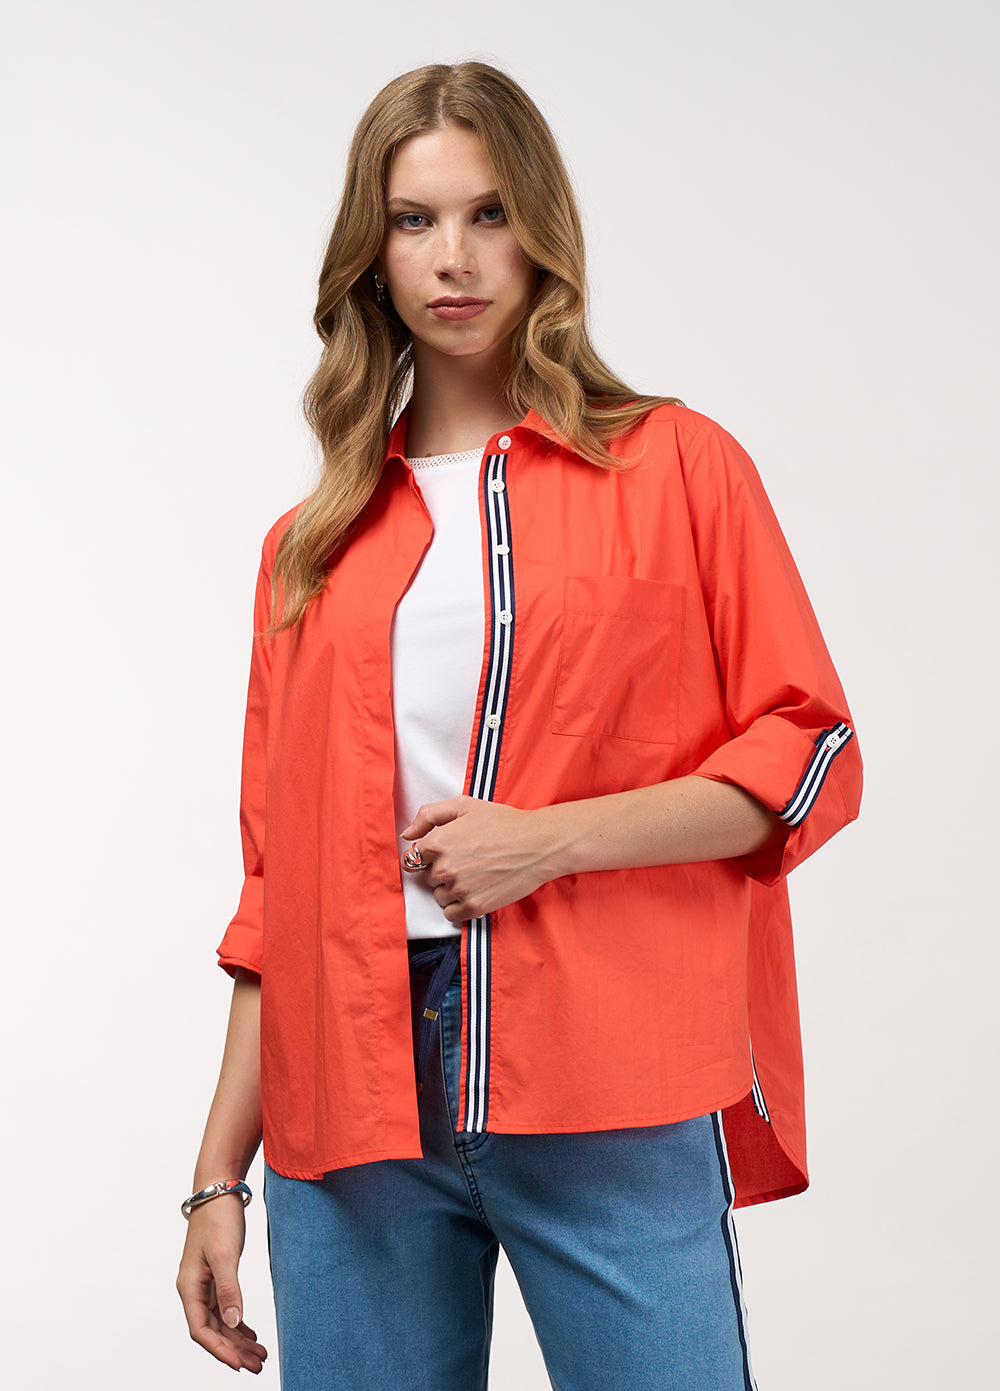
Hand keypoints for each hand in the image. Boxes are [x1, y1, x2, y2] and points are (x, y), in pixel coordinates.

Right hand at [176, 1196, 267, 1372]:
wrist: (218, 1190)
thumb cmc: (218, 1218)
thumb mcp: (225, 1254)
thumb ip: (229, 1289)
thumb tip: (233, 1323)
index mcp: (189, 1287)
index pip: (201, 1330)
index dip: (220, 1350)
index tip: (240, 1365)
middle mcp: (194, 1289)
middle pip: (213, 1330)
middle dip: (234, 1350)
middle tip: (258, 1364)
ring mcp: (205, 1283)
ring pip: (220, 1321)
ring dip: (238, 1339)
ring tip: (260, 1354)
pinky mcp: (217, 1275)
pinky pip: (225, 1308)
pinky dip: (238, 1323)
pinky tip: (251, 1334)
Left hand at [401, 796, 559, 921]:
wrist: (538, 844)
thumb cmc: (503, 823)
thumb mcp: (464, 806)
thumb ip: (428, 816)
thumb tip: (406, 834)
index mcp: (438, 842)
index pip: (414, 858)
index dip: (429, 855)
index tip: (444, 853)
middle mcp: (444, 868)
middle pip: (428, 877)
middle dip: (442, 870)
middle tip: (468, 859)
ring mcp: (459, 890)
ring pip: (439, 896)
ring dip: (450, 889)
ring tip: (475, 874)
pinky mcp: (474, 907)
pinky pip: (451, 914)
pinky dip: (459, 907)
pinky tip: (475, 891)